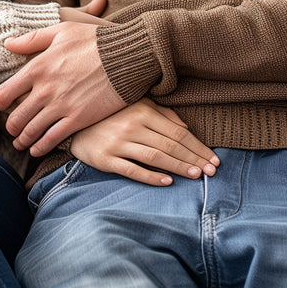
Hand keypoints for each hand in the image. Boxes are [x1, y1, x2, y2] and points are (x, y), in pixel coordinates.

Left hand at [0, 0, 124, 156]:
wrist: (128, 56)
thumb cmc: (97, 40)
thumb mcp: (62, 31)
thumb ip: (33, 39)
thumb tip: (8, 44)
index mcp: (37, 68)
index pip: (6, 93)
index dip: (1, 103)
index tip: (4, 107)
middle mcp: (45, 90)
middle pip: (17, 117)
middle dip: (12, 127)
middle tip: (13, 131)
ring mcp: (61, 106)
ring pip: (32, 131)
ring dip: (23, 140)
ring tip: (21, 144)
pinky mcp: (78, 119)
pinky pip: (52, 139)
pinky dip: (41, 147)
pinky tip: (37, 150)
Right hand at [70, 99, 218, 185]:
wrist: (73, 125)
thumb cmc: (111, 115)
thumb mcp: (137, 105)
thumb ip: (163, 114)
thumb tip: (187, 129)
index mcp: (143, 112)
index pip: (178, 132)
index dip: (198, 147)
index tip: (213, 159)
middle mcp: (132, 126)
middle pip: (170, 145)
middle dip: (194, 159)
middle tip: (212, 171)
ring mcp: (118, 144)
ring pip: (156, 157)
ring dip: (179, 167)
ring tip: (196, 176)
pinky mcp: (106, 160)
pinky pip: (133, 170)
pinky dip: (152, 177)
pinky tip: (168, 182)